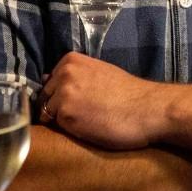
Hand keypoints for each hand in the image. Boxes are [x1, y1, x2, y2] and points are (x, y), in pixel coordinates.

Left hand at [41, 52, 164, 149]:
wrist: (146, 108)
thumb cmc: (127, 93)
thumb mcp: (99, 73)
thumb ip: (75, 75)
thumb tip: (46, 79)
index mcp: (71, 60)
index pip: (50, 82)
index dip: (60, 96)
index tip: (78, 103)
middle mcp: (63, 73)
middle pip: (45, 97)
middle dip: (57, 108)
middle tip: (83, 115)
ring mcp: (63, 93)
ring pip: (47, 113)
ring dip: (62, 121)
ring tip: (86, 122)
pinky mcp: (65, 115)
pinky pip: (56, 127)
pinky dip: (68, 130)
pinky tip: (87, 128)